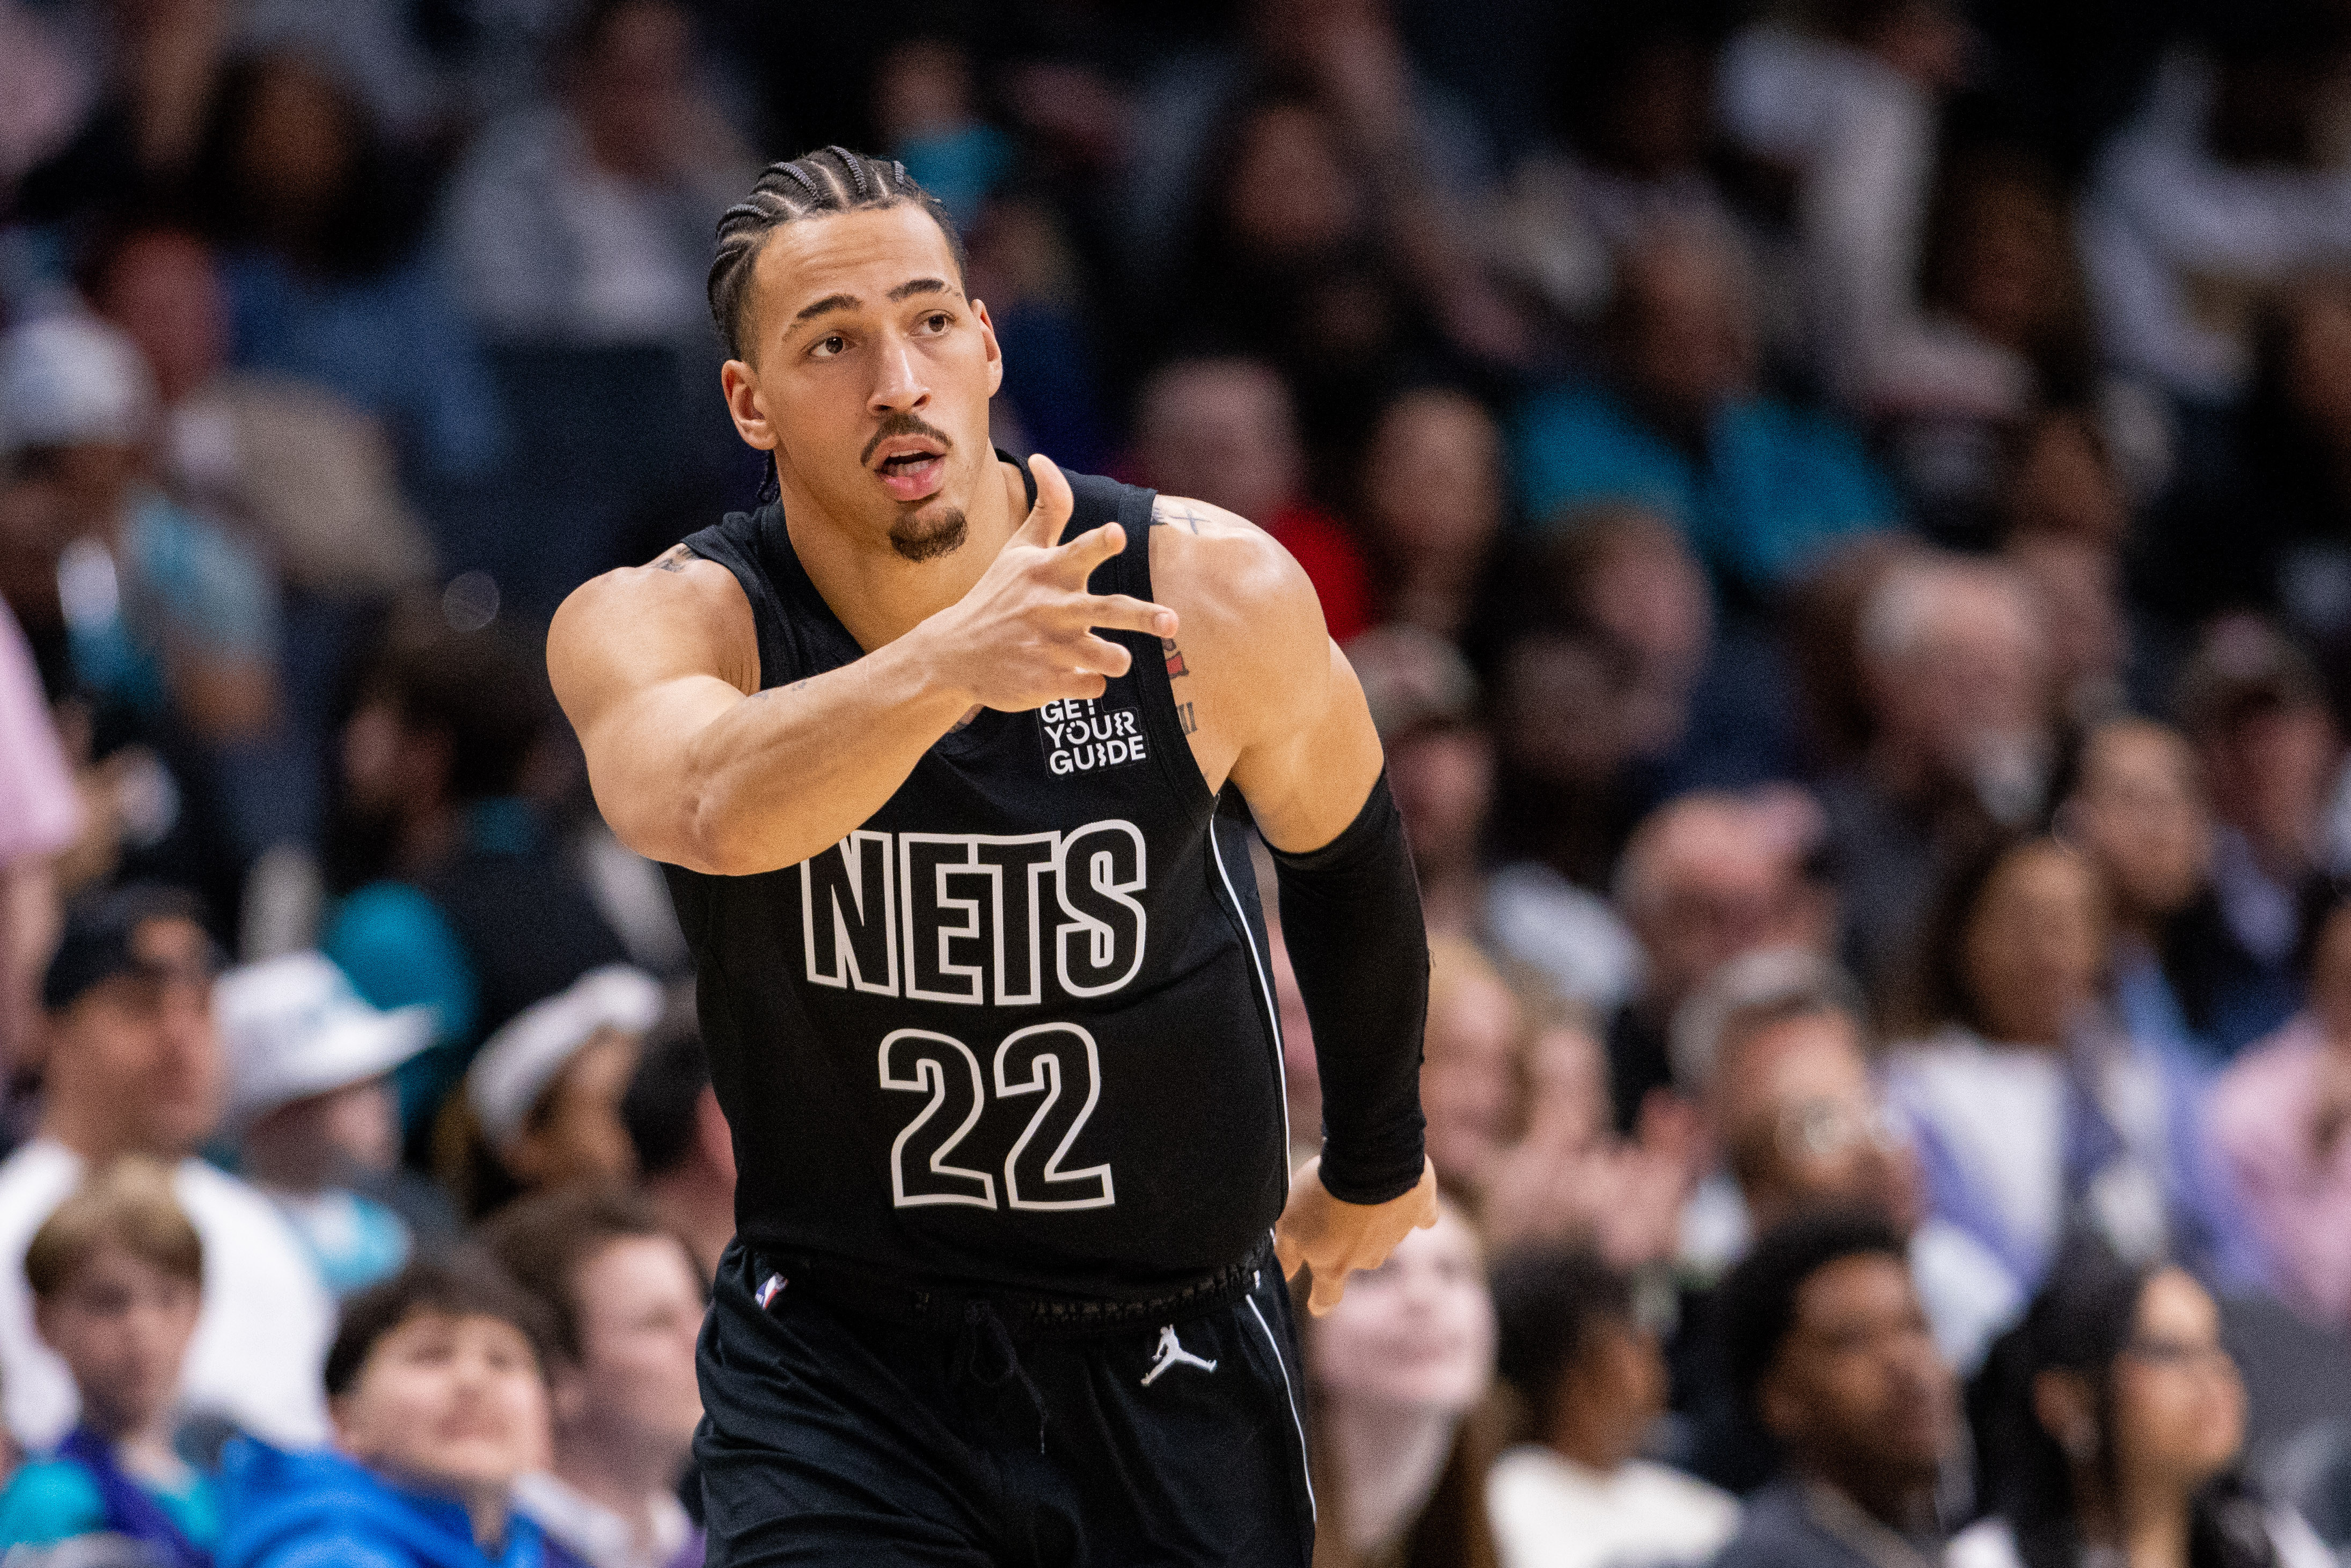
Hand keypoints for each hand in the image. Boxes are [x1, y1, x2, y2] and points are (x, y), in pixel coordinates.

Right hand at [918, 454, 1176, 710]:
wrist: (953, 654)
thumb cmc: (997, 595)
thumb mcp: (1019, 550)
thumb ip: (1047, 509)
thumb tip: (1042, 457)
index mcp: (1047, 571)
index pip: (1077, 552)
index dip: (1099, 543)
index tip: (1117, 533)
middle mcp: (1050, 608)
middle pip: (1106, 610)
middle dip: (1142, 616)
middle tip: (1172, 622)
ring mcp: (1048, 647)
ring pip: (1101, 656)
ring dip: (1115, 659)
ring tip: (1118, 659)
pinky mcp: (1045, 682)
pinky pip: (1087, 685)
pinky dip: (1090, 682)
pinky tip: (1075, 674)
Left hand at [1274, 1155, 1439, 1314]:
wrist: (1370, 1159)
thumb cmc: (1322, 1191)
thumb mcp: (1289, 1222)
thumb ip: (1286, 1253)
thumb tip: (1284, 1276)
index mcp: (1335, 1265)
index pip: (1327, 1295)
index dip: (1320, 1301)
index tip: (1317, 1305)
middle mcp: (1368, 1259)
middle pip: (1355, 1258)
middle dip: (1345, 1242)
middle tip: (1332, 1210)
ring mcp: (1397, 1237)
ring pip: (1383, 1235)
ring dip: (1372, 1219)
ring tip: (1359, 1189)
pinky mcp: (1420, 1212)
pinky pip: (1417, 1215)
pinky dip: (1410, 1207)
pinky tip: (1402, 1190)